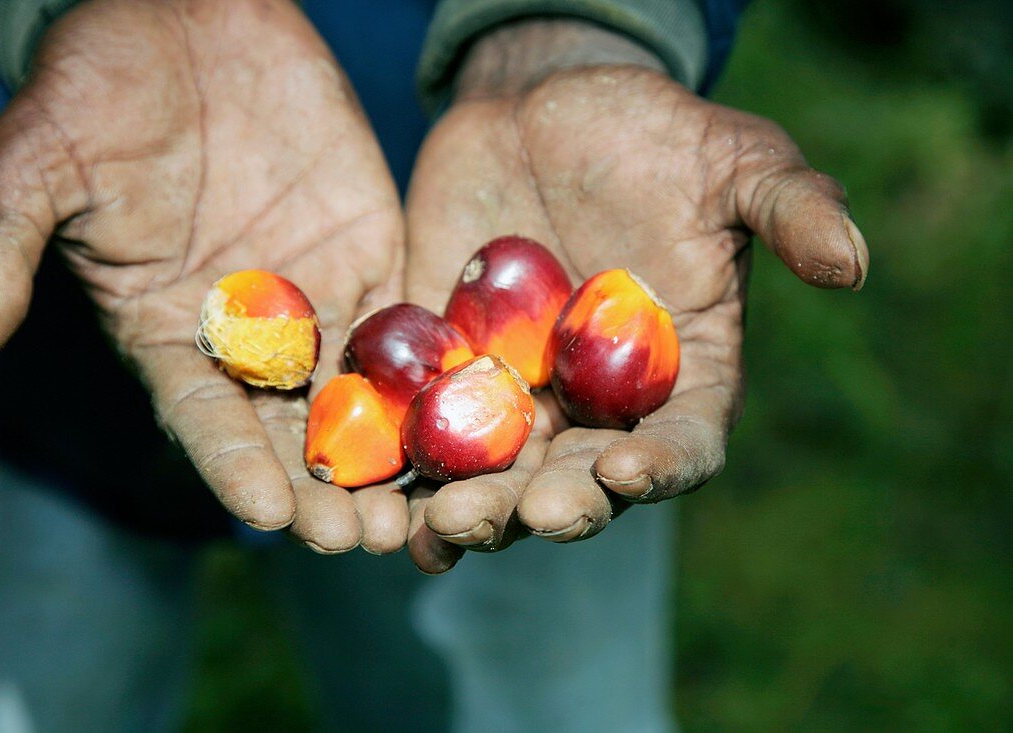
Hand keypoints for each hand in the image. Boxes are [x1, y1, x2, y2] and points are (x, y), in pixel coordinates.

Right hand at [0, 0, 408, 553]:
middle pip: (292, 431)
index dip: (234, 466)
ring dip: (391, 456)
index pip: (204, 418)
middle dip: (327, 490)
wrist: (186, 19)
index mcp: (169, 334)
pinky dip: (435, 373)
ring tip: (425, 509)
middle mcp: (248, 338)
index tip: (269, 515)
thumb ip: (4, 247)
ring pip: (359, 398)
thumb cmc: (97, 85)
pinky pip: (407, 326)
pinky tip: (466, 414)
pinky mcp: (370, 261)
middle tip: (367, 539)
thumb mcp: (38, 159)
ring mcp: (316, 302)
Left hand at [404, 19, 868, 571]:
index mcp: (678, 373)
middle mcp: (599, 404)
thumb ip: (788, 206)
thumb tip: (854, 263)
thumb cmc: (651, 133)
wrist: (541, 109)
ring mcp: (521, 395)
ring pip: (499, 478)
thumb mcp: (730, 157)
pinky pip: (426, 435)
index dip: (660, 467)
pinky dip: (406, 472)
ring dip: (475, 512)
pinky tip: (380, 499)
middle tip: (520, 516)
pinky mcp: (449, 373)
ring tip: (442, 527)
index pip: (683, 443)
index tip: (626, 471)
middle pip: (582, 482)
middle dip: (552, 506)